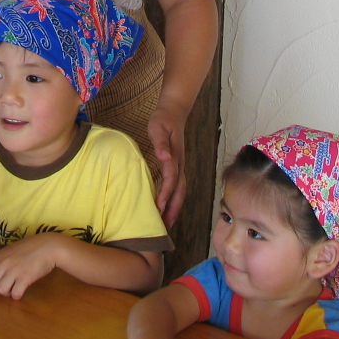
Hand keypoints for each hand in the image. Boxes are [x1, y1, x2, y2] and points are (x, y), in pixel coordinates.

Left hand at [0, 233, 62, 299]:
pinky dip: (17, 295)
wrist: (49, 246)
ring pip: (0, 290)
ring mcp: (14, 270)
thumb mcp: (13, 250)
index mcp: (0, 255)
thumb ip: (3, 259)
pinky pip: (14, 294)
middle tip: (5, 286)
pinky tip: (21, 290)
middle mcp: (4, 263)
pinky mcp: (25, 278)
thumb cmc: (32, 247)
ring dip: (7, 293)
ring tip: (14, 287)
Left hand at [149, 106, 186, 227]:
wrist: (174, 112)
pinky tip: (166, 207)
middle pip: (180, 191)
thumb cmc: (163, 120)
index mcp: (175, 157)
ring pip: (180, 191)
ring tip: (166, 223)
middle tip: (165, 226)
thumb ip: (161, 143)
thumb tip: (164, 157)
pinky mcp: (177, 167)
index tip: (159, 208)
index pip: (171, 180)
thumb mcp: (158, 128)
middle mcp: (180, 165)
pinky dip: (173, 199)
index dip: (166, 194)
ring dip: (175, 207)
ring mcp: (180, 166)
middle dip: (174, 209)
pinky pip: (177, 187)